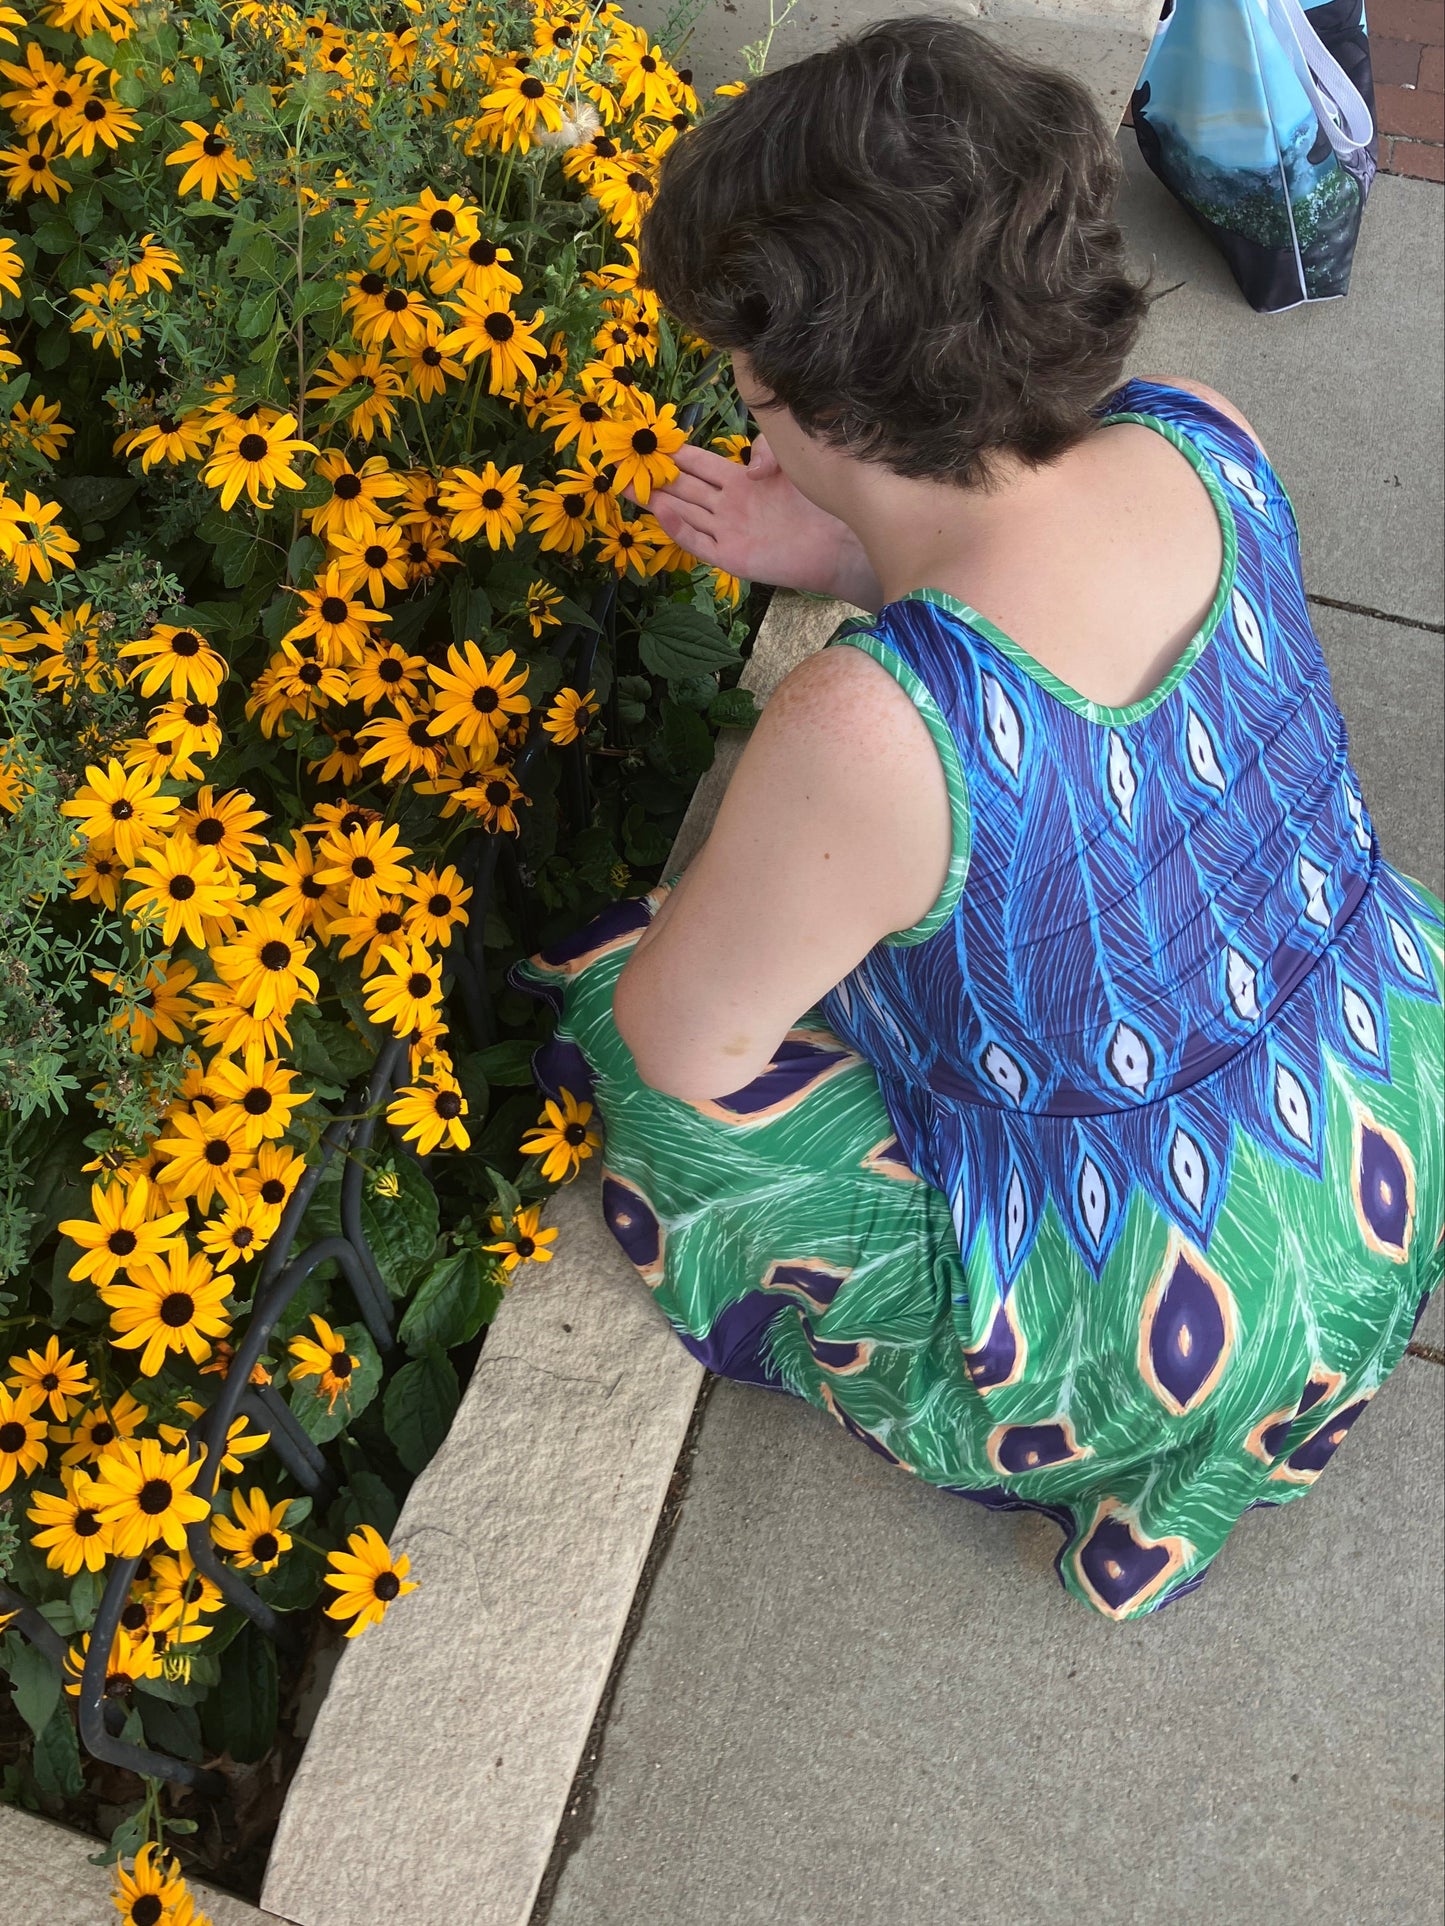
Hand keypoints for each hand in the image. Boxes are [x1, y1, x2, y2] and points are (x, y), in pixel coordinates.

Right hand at [621, 436, 883, 611]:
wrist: (839, 542)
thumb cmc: (819, 501)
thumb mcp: (791, 462)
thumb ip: (765, 451)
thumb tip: (748, 467)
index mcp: (740, 479)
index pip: (697, 463)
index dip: (673, 453)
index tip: (647, 442)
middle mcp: (729, 505)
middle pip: (682, 488)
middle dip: (653, 477)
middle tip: (621, 465)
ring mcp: (728, 531)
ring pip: (684, 513)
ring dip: (656, 501)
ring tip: (627, 487)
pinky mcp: (732, 557)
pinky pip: (698, 543)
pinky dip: (679, 528)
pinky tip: (661, 512)